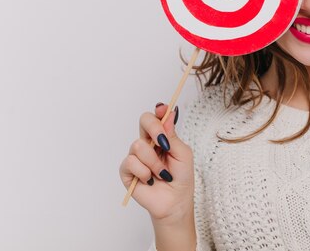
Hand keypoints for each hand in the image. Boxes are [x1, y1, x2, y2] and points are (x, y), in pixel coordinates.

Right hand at [119, 103, 193, 223]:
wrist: (175, 201)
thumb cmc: (181, 177)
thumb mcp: (183, 154)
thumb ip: (173, 135)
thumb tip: (169, 113)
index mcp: (162, 137)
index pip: (157, 117)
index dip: (159, 110)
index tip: (163, 109)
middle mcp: (147, 143)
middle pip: (144, 120)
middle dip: (154, 128)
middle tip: (164, 143)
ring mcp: (136, 156)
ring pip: (138, 145)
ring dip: (154, 162)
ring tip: (162, 174)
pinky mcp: (127, 171)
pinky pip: (131, 162)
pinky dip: (144, 172)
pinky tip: (150, 180)